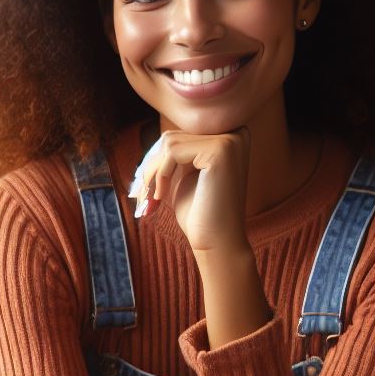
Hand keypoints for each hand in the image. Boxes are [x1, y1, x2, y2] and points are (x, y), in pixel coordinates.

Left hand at [130, 126, 250, 252]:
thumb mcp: (184, 178)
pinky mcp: (220, 149)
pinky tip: (161, 197)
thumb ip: (175, 156)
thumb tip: (154, 142)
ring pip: (169, 143)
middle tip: (140, 195)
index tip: (143, 186)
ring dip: (152, 173)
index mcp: (228, 138)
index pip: (178, 137)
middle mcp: (235, 133)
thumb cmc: (199, 214)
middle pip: (172, 137)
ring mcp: (230, 139)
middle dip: (151, 167)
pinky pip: (173, 151)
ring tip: (149, 199)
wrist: (216, 242)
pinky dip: (160, 175)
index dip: (156, 161)